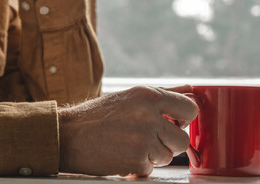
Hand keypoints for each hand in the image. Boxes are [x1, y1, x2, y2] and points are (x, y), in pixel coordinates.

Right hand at [58, 86, 197, 175]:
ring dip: (153, 155)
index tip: (176, 123)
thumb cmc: (98, 115)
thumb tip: (191, 90)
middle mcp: (148, 116)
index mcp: (148, 96)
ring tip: (132, 144)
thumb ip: (164, 93)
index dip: (185, 119)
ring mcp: (142, 140)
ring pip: (168, 156)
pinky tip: (124, 154)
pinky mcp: (135, 161)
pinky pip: (151, 168)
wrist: (68, 135)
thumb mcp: (131, 96)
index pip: (190, 109)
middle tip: (151, 138)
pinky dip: (139, 166)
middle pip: (182, 139)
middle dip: (170, 142)